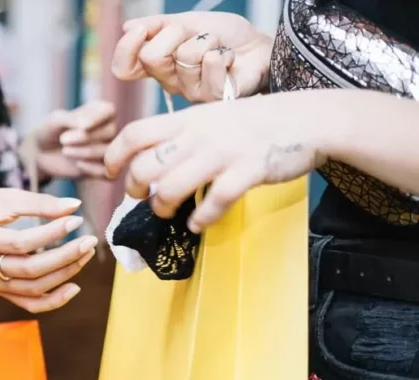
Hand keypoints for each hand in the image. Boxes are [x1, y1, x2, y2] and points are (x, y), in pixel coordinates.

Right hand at [0, 189, 97, 312]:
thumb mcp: (6, 197)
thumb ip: (39, 203)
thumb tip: (74, 206)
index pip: (22, 242)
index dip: (52, 233)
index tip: (75, 220)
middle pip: (31, 269)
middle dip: (65, 256)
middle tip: (89, 241)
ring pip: (34, 288)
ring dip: (65, 274)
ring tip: (85, 255)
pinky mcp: (0, 290)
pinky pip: (29, 303)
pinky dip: (53, 300)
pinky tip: (74, 287)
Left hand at [21, 101, 116, 185]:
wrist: (41, 154)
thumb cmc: (49, 131)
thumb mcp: (55, 121)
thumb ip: (71, 119)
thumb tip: (84, 125)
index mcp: (100, 111)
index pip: (109, 111)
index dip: (97, 119)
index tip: (81, 126)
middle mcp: (108, 129)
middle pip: (110, 132)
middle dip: (85, 137)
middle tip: (63, 139)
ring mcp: (107, 149)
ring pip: (108, 152)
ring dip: (86, 152)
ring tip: (65, 151)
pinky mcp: (102, 168)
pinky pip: (108, 171)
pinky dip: (92, 169)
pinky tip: (78, 164)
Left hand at [104, 91, 323, 232]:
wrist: (309, 119)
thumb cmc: (256, 121)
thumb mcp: (213, 117)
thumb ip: (184, 134)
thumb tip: (153, 162)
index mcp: (188, 119)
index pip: (135, 134)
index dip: (113, 155)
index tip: (109, 172)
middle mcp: (199, 135)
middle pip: (145, 166)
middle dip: (136, 188)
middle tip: (142, 196)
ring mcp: (223, 154)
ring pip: (172, 187)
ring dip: (163, 207)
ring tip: (167, 212)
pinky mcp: (246, 173)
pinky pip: (213, 203)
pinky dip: (200, 219)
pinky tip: (197, 223)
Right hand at [113, 12, 272, 101]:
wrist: (261, 47)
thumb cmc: (227, 38)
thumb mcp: (188, 22)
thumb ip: (158, 26)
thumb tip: (128, 27)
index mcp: (158, 65)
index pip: (124, 68)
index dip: (126, 48)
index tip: (140, 31)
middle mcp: (170, 81)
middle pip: (151, 57)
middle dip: (175, 33)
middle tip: (195, 34)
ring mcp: (190, 91)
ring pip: (184, 56)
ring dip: (206, 40)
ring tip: (219, 47)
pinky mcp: (214, 97)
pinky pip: (209, 65)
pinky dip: (222, 52)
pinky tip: (229, 60)